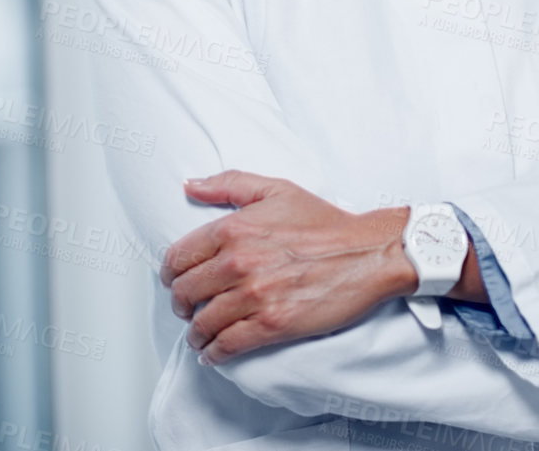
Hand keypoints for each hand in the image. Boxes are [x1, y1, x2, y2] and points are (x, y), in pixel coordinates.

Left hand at [160, 171, 413, 364]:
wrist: (368, 254)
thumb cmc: (325, 222)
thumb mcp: (275, 190)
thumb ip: (227, 184)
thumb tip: (190, 186)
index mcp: (233, 229)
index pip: (179, 257)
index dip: (170, 274)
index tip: (173, 281)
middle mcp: (238, 262)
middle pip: (185, 292)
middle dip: (180, 305)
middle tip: (186, 310)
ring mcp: (254, 296)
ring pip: (203, 322)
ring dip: (195, 333)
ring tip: (198, 336)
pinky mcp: (273, 324)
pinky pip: (229, 344)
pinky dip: (215, 353)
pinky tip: (213, 354)